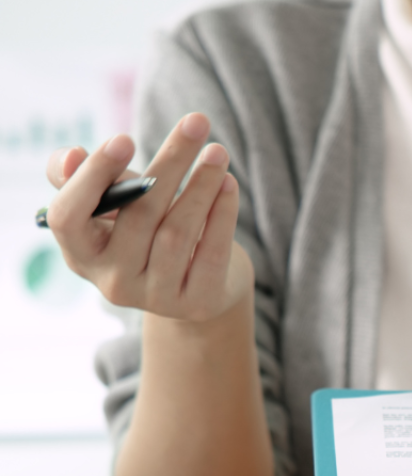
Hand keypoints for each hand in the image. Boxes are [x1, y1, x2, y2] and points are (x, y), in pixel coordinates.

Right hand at [44, 112, 250, 323]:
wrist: (199, 283)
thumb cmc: (148, 229)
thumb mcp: (113, 202)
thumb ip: (85, 176)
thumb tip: (71, 157)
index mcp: (81, 254)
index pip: (69, 218)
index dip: (92, 178)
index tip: (125, 137)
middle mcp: (112, 281)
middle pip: (139, 215)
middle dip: (171, 162)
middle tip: (197, 122)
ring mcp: (155, 298)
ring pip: (177, 233)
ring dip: (201, 186)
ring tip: (218, 152)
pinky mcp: (196, 304)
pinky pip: (211, 253)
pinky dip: (223, 215)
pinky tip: (230, 184)